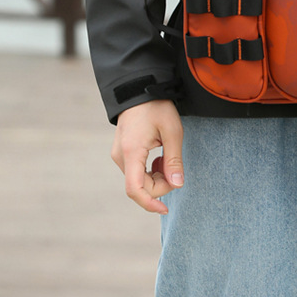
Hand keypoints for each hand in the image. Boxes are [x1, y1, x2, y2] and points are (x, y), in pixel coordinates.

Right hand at [111, 99, 184, 213]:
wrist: (140, 87)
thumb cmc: (157, 106)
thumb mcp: (172, 130)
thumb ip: (174, 160)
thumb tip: (177, 185)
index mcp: (131, 151)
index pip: (135, 189)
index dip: (150, 203)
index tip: (165, 208)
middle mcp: (120, 156)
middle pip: (139, 186)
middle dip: (160, 185)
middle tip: (174, 169)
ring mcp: (118, 154)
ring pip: (137, 180)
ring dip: (155, 178)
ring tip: (167, 158)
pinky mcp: (121, 152)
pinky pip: (135, 171)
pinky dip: (149, 171)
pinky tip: (159, 158)